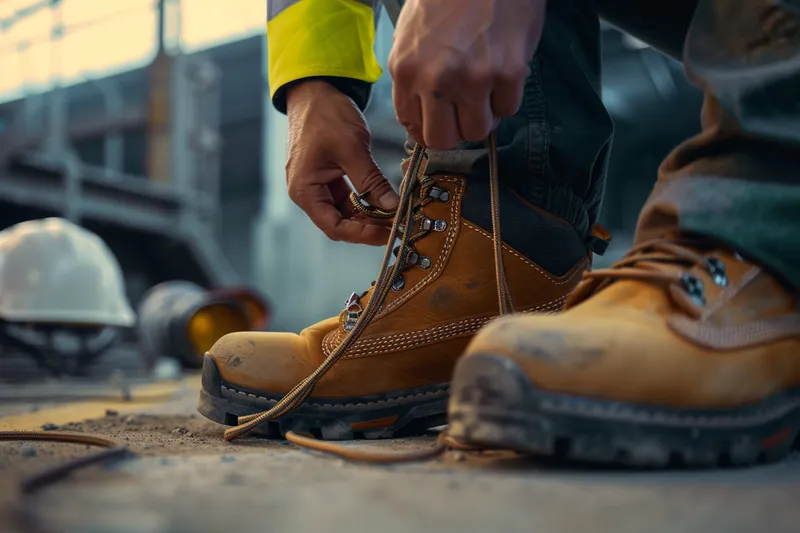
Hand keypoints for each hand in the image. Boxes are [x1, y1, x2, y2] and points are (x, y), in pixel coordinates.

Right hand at [285, 80, 399, 244]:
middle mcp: (308, 192)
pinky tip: (383, 199)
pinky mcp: (328, 176)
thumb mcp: (352, 149)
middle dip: (368, 226)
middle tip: (396, 225)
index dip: (362, 234)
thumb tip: (392, 206)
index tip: (387, 232)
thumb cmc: (325, 115)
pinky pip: (348, 197)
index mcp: (305, 190)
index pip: (334, 227)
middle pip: (340, 222)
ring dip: (369, 215)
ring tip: (393, 214)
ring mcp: (317, 184)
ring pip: (346, 211)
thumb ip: (372, 182)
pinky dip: (366, 200)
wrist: (316, 90)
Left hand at [389, 0, 545, 149]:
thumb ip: (413, 77)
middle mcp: (436, 80)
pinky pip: (508, 109)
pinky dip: (507, 97)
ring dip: (483, 116)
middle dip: (455, 130)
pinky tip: (503, 73)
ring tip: (485, 91)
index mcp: (406, 71)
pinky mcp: (509, 73)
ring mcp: (474, 79)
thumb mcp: (411, 36)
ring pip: (478, 131)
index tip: (441, 123)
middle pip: (443, 139)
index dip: (429, 129)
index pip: (413, 126)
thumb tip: (423, 115)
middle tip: (465, 112)